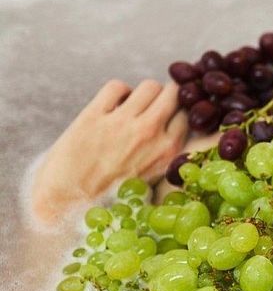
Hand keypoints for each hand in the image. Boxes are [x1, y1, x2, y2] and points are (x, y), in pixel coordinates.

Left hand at [30, 80, 187, 223]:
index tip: (172, 113)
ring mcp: (122, 122)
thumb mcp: (152, 181)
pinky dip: (118, 91)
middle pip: (173, 92)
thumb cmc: (110, 198)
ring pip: (149, 86)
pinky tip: (113, 104)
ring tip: (134, 105)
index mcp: (167, 151)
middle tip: (156, 102)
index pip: (187, 114)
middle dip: (167, 94)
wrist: (68, 204)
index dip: (178, 112)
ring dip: (144, 93)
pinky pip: (117, 86)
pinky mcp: (94, 115)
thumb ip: (165, 157)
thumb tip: (172, 134)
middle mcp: (149, 132)